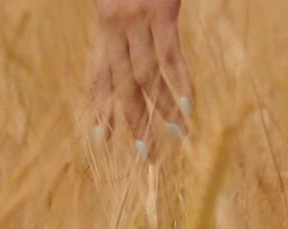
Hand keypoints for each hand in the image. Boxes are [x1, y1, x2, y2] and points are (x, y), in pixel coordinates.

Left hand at [90, 0, 193, 161]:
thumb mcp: (121, 1)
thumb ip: (126, 28)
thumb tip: (137, 53)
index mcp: (104, 27)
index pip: (98, 77)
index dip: (99, 109)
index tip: (102, 139)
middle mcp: (114, 27)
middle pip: (121, 86)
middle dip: (133, 122)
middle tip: (145, 154)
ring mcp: (135, 20)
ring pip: (146, 77)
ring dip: (163, 109)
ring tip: (177, 136)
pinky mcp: (159, 10)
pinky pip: (169, 55)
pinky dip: (180, 81)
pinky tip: (189, 104)